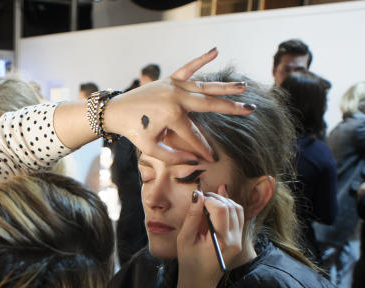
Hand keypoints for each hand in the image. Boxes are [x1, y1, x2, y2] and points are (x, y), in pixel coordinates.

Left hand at [103, 48, 253, 163]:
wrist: (116, 112)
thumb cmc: (133, 132)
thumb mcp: (151, 149)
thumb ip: (173, 156)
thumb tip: (195, 160)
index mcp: (172, 116)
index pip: (195, 136)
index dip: (203, 149)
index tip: (212, 159)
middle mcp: (176, 98)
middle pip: (209, 105)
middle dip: (231, 109)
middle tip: (249, 111)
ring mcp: (173, 86)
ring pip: (204, 87)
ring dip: (225, 87)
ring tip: (243, 87)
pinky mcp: (169, 79)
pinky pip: (187, 67)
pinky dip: (201, 59)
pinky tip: (215, 50)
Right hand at [176, 184, 243, 287]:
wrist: (199, 284)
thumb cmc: (189, 264)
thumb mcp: (185, 240)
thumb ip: (192, 217)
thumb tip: (197, 195)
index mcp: (222, 241)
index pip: (221, 210)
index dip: (209, 199)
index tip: (197, 199)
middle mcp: (235, 240)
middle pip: (231, 207)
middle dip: (216, 198)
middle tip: (201, 199)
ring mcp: (239, 240)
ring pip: (238, 210)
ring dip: (224, 201)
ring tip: (208, 201)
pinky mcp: (238, 240)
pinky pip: (238, 218)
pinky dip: (229, 208)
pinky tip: (219, 202)